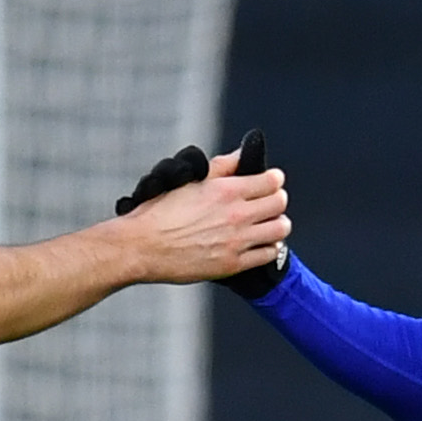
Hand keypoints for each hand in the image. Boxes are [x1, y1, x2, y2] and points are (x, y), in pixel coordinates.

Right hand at [109, 133, 286, 289]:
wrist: (141, 247)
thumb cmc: (158, 213)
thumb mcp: (189, 182)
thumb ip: (221, 168)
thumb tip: (240, 156)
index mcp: (226, 191)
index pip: (272, 180)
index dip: (273, 179)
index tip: (269, 182)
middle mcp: (236, 215)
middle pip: (280, 203)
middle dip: (276, 200)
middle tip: (267, 203)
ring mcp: (236, 241)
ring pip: (280, 229)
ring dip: (277, 224)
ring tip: (267, 224)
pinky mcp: (232, 264)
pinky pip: (267, 254)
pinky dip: (268, 247)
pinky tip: (259, 243)